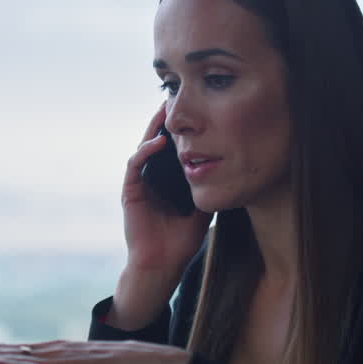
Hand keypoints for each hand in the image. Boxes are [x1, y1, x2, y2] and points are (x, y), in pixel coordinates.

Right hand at [121, 104, 211, 274]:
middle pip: (156, 142)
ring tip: (164, 110)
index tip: (194, 111)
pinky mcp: (130, 192)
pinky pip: (135, 165)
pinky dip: (145, 151)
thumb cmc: (181, 242)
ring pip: (144, 147)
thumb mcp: (203, 209)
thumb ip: (210, 190)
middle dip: (164, 121)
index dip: (181, 131)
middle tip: (175, 98)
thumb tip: (231, 172)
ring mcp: (140, 184)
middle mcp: (152, 178)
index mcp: (167, 181)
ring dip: (153, 128)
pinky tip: (158, 141)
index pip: (173, 149)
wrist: (163, 265)